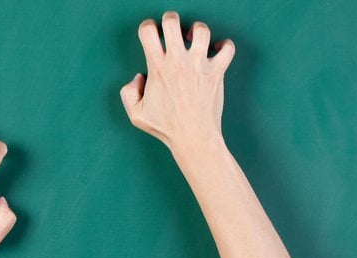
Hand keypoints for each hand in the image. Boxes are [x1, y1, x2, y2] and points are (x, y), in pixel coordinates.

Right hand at [120, 11, 234, 153]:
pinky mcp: (217, 72)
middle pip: (172, 21)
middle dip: (170, 20)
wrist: (194, 138)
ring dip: (197, 30)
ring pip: (201, 30)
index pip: (148, 30)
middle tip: (173, 31)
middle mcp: (178, 61)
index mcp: (157, 67)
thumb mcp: (136, 114)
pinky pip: (228, 48)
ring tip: (194, 40)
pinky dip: (225, 45)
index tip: (152, 36)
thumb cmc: (166, 128)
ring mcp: (199, 65)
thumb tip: (138, 78)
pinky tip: (218, 50)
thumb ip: (128, 93)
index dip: (148, 28)